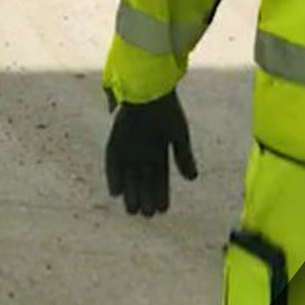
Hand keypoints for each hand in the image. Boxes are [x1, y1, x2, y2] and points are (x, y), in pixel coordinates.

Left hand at [105, 91, 197, 217]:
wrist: (150, 89)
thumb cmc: (167, 109)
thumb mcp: (179, 134)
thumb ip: (184, 156)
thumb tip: (193, 179)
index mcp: (159, 149)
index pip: (160, 177)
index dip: (161, 193)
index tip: (163, 210)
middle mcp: (142, 151)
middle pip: (143, 179)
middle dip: (144, 197)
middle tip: (146, 215)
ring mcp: (128, 147)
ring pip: (128, 175)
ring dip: (130, 192)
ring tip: (132, 210)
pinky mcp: (115, 141)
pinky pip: (112, 163)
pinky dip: (113, 177)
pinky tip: (116, 192)